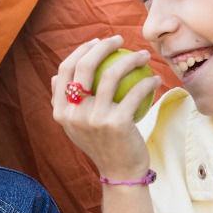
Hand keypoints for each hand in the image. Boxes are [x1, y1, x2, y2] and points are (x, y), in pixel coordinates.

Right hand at [50, 35, 159, 180]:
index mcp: (61, 112)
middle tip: (120, 39)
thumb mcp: (76, 126)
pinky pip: (135, 92)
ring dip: (131, 59)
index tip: (98, 42)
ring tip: (143, 55)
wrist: (120, 172)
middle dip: (104, 45)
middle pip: (86, 66)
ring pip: (112, 74)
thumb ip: (65, 102)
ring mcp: (94, 119)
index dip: (81, 50)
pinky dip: (148, 82)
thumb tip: (57, 75)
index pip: (65, 70)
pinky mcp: (117, 123)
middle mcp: (74, 114)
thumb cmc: (101, 144)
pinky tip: (154, 78)